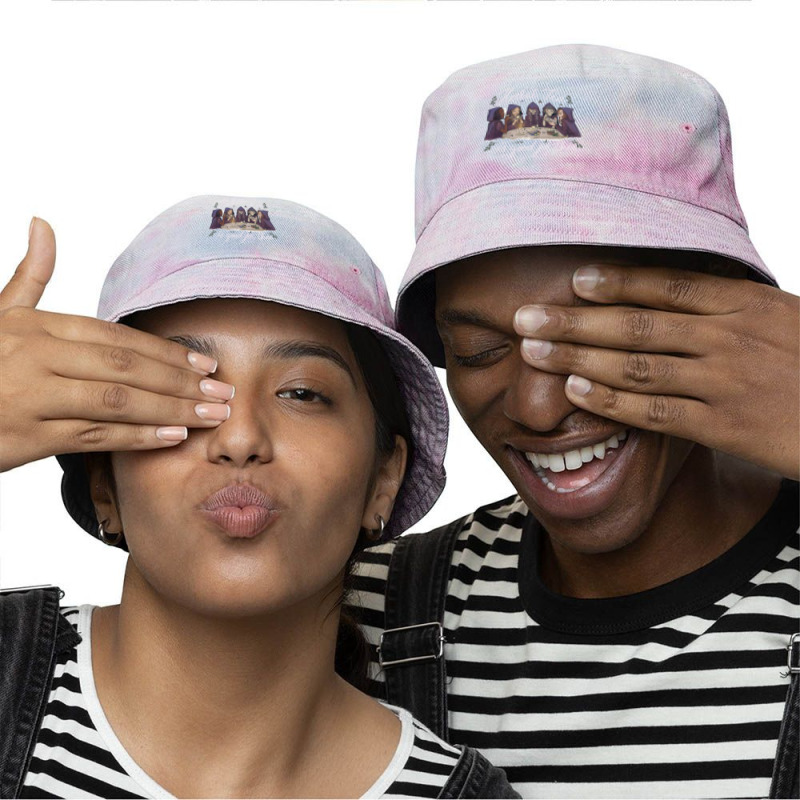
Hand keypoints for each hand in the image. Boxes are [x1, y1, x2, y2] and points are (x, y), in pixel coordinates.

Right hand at [0, 218, 234, 472]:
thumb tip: (43, 222)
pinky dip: (137, 437)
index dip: (165, 351)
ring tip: (210, 415)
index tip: (205, 362)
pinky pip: (93, 436)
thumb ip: (29, 275)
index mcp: (36, 326)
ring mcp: (32, 398)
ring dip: (171, 410)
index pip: (116, 337)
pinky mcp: (27, 438)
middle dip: (180, 381)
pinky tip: (173, 437)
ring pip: (117, 403)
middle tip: (224, 392)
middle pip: (125, 368)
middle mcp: (36, 357)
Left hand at [514, 265, 799, 479]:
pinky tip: (578, 393)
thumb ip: (732, 304)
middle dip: (575, 320)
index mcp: (748, 304)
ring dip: (580, 358)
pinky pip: (656, 412)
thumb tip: (683, 286)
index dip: (617, 281)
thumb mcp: (786, 318)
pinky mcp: (725, 426)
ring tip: (534, 352)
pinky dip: (613, 402)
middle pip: (638, 324)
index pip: (670, 285)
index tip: (574, 278)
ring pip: (639, 366)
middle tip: (525, 316)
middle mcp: (732, 338)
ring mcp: (727, 382)